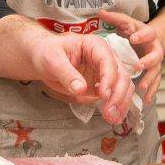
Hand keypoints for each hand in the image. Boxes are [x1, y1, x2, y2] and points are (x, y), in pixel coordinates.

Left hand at [0, 17, 132, 124]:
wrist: (41, 58)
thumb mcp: (52, 60)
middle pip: (121, 75)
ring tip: (112, 118)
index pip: (108, 62)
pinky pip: (116, 95)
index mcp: (95, 46)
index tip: (103, 95)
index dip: (109, 79)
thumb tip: (80, 89)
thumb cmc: (46, 52)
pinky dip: (117, 107)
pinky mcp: (102, 85)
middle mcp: (105, 58)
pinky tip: (114, 118)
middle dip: (117, 95)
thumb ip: (66, 74)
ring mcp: (105, 72)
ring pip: (124, 87)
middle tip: (108, 112)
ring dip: (120, 103)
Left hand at [98, 10, 164, 101]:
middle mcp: (154, 49)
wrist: (150, 40)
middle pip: (155, 55)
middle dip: (148, 61)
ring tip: (141, 86)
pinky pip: (155, 83)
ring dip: (149, 79)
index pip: (147, 33)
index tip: (133, 38)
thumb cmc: (135, 31)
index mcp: (148, 35)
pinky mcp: (154, 73)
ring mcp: (155, 62)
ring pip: (155, 72)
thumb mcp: (126, 23)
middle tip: (139, 66)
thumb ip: (115, 18)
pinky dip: (151, 91)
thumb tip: (101, 12)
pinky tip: (146, 99)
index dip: (141, 36)